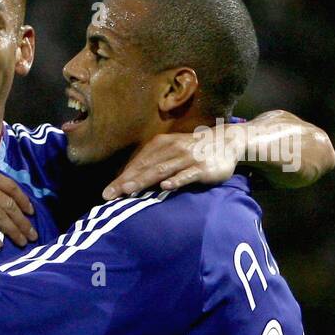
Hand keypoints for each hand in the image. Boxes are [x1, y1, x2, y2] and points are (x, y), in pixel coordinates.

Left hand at [102, 131, 237, 199]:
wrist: (227, 140)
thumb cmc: (193, 149)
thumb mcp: (172, 150)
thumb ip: (154, 162)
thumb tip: (130, 179)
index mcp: (161, 145)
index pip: (137, 163)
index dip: (121, 178)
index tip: (106, 193)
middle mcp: (172, 149)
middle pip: (145, 167)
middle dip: (126, 181)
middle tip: (110, 194)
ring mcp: (187, 158)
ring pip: (162, 170)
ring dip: (144, 180)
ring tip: (128, 190)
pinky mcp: (202, 167)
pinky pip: (187, 174)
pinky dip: (176, 180)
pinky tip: (166, 186)